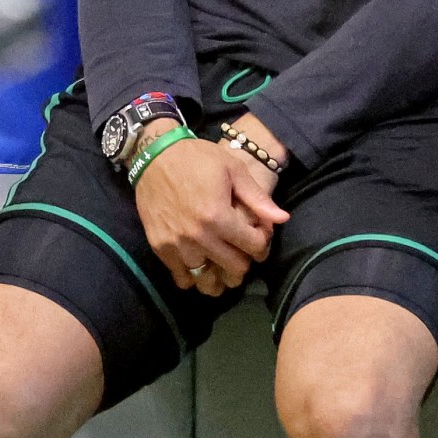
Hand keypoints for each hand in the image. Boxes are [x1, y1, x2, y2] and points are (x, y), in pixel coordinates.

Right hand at [132, 122, 288, 294]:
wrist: (154, 155)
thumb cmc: (197, 158)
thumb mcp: (233, 170)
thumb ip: (258, 199)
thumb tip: (283, 219)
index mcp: (218, 217)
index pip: (254, 247)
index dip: (263, 243)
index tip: (259, 235)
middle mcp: (198, 237)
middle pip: (235, 269)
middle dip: (246, 261)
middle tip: (243, 249)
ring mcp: (177, 246)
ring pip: (207, 282)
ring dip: (220, 277)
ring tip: (222, 265)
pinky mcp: (160, 248)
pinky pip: (182, 278)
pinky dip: (194, 277)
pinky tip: (201, 264)